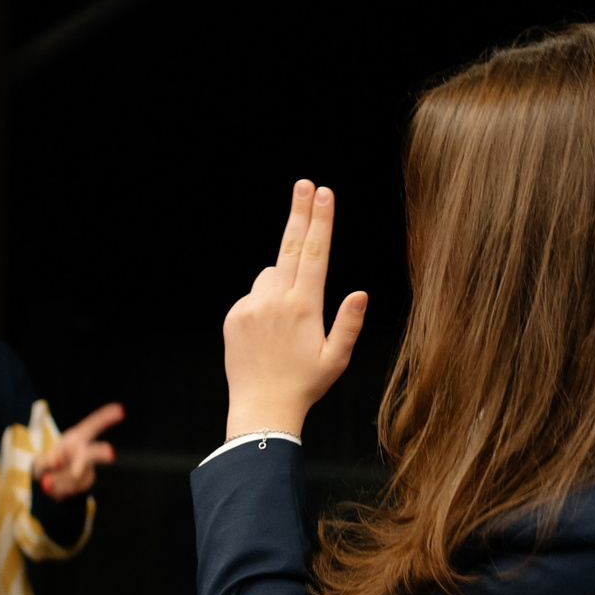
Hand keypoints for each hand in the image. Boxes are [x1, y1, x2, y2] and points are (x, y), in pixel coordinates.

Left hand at [37, 404, 123, 499]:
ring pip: (75, 477)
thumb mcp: (39, 462)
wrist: (49, 484)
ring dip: (59, 482)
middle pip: (93, 452)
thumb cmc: (46, 465)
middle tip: (110, 453)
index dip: (105, 417)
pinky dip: (61, 490)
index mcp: (75, 438)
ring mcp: (87, 467)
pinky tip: (58, 487)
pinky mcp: (87, 481)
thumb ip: (45, 461)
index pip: (91, 425)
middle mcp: (84, 450)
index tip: (120, 410)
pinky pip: (73, 488)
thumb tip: (58, 459)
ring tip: (49, 481)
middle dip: (100, 453)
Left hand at [222, 180, 368, 438]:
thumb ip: (349, 323)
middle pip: (290, 246)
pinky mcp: (234, 316)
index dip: (320, 221)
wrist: (260, 410)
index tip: (323, 194)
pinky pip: (253, 296)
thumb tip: (360, 293)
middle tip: (305, 184)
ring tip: (287, 323)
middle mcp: (275, 300)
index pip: (315, 253)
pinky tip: (268, 333)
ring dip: (282, 282)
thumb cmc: (304, 386)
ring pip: (270, 276)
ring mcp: (251, 306)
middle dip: (300, 213)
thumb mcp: (336, 359)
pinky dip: (263, 302)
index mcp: (305, 307)